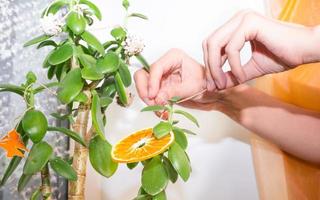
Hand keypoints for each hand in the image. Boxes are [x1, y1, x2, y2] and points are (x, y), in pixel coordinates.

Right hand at [134, 48, 206, 105]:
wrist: (206, 89)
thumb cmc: (203, 83)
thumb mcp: (190, 87)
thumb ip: (174, 92)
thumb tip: (158, 99)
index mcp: (173, 57)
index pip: (155, 68)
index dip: (151, 82)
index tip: (153, 96)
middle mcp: (163, 64)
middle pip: (143, 74)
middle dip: (144, 90)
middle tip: (152, 103)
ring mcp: (158, 75)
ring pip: (142, 84)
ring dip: (147, 97)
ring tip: (158, 107)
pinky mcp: (157, 84)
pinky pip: (147, 92)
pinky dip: (150, 101)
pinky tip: (159, 108)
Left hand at [203, 10, 319, 90]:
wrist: (305, 50)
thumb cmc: (282, 55)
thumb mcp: (250, 68)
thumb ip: (232, 74)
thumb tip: (216, 85)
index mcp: (236, 26)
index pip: (212, 44)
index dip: (209, 65)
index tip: (213, 83)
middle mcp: (237, 19)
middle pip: (209, 43)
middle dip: (210, 67)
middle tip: (215, 85)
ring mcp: (242, 19)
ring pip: (215, 44)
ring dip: (217, 67)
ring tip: (224, 83)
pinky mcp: (250, 23)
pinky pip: (232, 48)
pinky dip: (234, 65)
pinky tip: (242, 76)